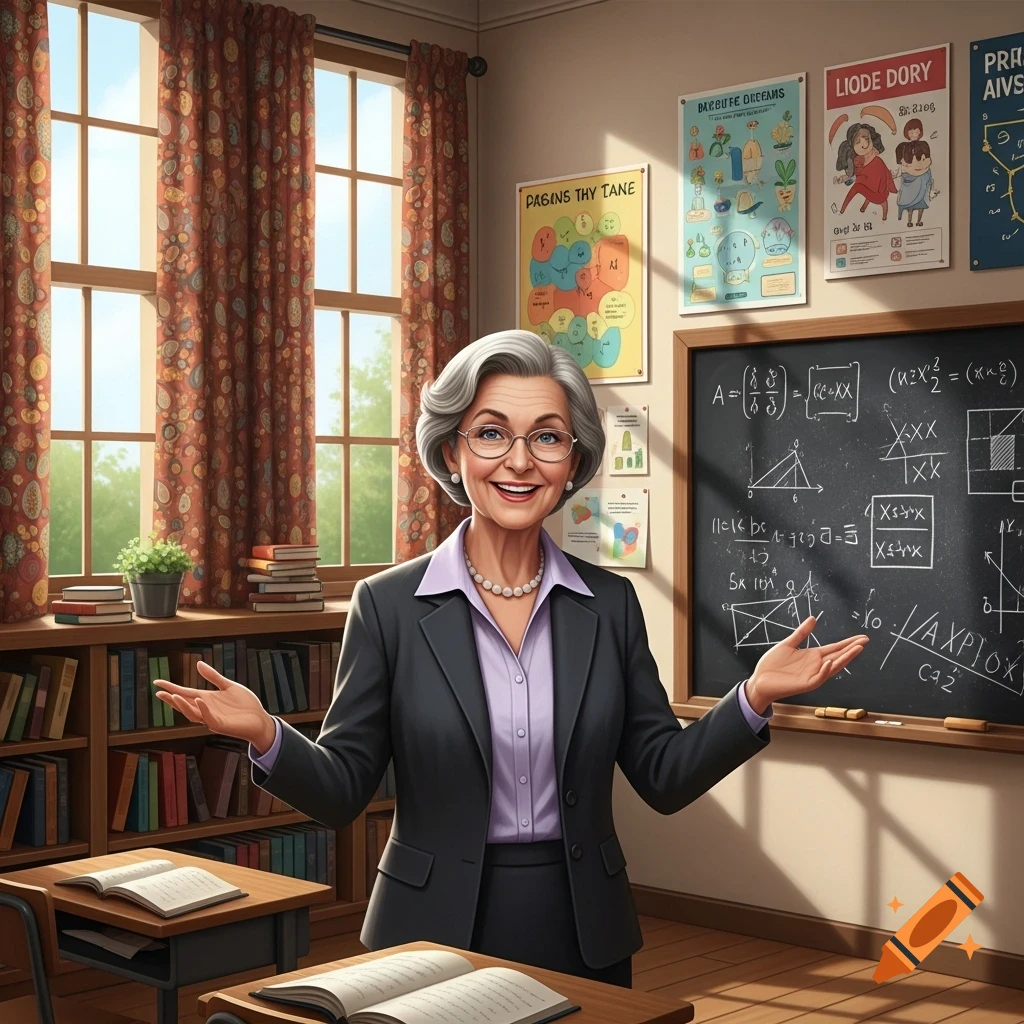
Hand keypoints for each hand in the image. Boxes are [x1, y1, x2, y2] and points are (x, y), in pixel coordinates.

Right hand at [153, 661, 276, 753]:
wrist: (260, 719)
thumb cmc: (245, 705)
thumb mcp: (228, 686)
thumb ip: (213, 677)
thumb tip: (198, 664)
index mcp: (206, 699)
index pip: (185, 693)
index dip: (171, 687)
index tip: (157, 682)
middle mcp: (206, 709)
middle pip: (184, 705)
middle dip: (171, 699)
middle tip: (159, 692)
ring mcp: (212, 718)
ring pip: (192, 714)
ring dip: (183, 705)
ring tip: (173, 695)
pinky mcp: (221, 725)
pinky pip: (209, 718)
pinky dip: (203, 710)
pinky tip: (199, 700)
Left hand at [745, 617, 867, 714]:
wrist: (760, 680)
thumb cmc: (773, 665)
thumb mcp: (788, 644)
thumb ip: (801, 633)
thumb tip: (813, 618)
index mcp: (813, 656)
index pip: (835, 648)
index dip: (848, 643)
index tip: (862, 637)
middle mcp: (816, 665)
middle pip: (838, 656)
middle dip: (852, 649)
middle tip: (865, 641)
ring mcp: (813, 675)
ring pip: (833, 667)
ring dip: (845, 658)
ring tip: (857, 649)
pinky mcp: (806, 684)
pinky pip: (819, 677)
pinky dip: (825, 670)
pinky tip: (830, 662)